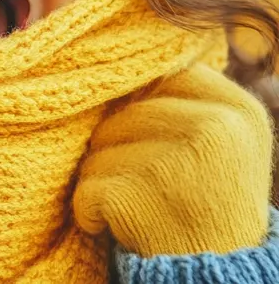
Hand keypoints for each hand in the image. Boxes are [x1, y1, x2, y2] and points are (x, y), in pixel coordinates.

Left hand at [73, 63, 273, 255]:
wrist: (214, 274)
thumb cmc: (206, 201)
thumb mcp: (221, 141)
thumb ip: (184, 99)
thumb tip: (123, 59)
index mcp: (237, 110)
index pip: (163, 76)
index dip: (145, 106)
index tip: (158, 140)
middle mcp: (213, 130)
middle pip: (124, 113)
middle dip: (119, 148)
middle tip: (151, 185)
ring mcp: (173, 163)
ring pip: (98, 147)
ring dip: (102, 178)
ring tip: (140, 204)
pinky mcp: (135, 195)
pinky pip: (85, 187)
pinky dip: (90, 210)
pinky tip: (121, 224)